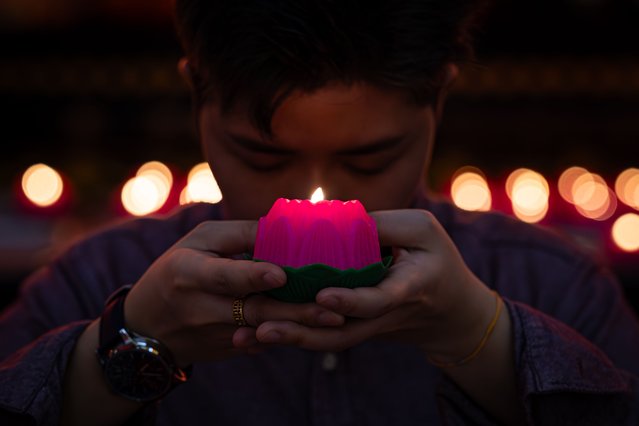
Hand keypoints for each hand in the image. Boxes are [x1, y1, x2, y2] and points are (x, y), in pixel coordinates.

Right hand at [123, 220, 344, 366]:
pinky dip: (286, 333)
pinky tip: (315, 329)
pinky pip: (261, 341)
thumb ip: (239, 234)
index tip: (281, 273)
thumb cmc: (178, 270)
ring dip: (298, 325)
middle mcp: (200, 308)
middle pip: (254, 310)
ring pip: (263, 330)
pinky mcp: (225, 351)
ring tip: (334, 319)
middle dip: (295, 310)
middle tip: (333, 308)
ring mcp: (213, 335)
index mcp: (187, 273)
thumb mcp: (198, 242)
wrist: (147, 326)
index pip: (224, 275)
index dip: (252, 275)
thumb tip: (284, 226)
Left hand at [251, 209, 496, 361]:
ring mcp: (367, 327)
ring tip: (250, 336)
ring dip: (289, 339)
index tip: (323, 296)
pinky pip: (324, 334)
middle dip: (300, 331)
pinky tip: (258, 332)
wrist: (449, 311)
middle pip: (340, 332)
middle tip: (262, 327)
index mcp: (407, 288)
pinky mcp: (356, 328)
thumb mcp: (422, 230)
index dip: (351, 300)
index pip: (377, 300)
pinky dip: (293, 334)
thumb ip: (381, 223)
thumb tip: (331, 218)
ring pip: (327, 340)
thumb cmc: (436, 259)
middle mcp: (383, 315)